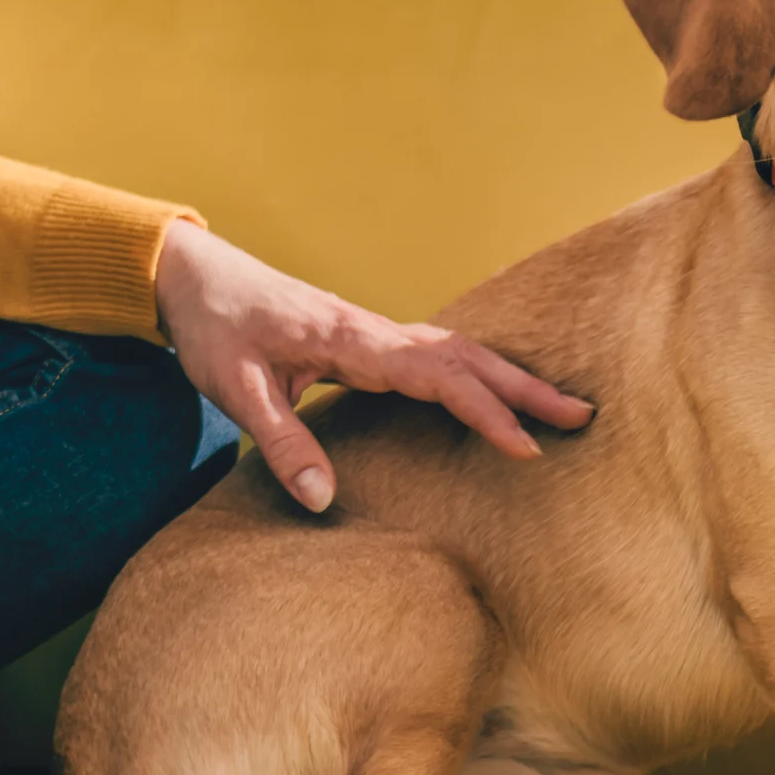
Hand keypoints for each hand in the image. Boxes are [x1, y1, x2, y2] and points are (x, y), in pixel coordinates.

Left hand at [154, 219, 593, 511]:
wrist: (192, 275)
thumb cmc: (212, 327)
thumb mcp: (234, 390)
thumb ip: (280, 443)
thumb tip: (322, 500)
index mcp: (350, 340)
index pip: (434, 376)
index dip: (482, 411)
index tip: (524, 446)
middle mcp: (371, 331)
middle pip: (463, 357)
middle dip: (523, 388)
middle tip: (582, 417)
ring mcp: (370, 333)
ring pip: (454, 351)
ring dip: (507, 377)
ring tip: (557, 406)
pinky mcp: (362, 340)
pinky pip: (432, 354)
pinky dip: (474, 371)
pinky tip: (492, 388)